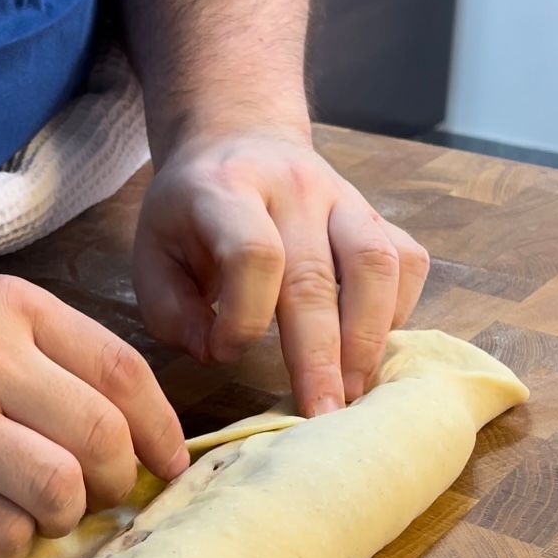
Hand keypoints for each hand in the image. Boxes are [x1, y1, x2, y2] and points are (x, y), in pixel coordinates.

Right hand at [0, 275, 188, 557]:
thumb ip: (55, 363)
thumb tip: (139, 440)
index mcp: (10, 311)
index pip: (121, 372)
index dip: (162, 430)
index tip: (170, 465)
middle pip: (101, 437)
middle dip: (118, 482)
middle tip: (99, 496)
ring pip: (59, 492)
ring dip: (66, 517)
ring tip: (41, 513)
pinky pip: (5, 536)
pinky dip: (16, 544)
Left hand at [133, 133, 430, 415]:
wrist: (238, 140)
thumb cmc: (188, 216)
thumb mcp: (151, 255)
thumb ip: (171, 311)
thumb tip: (217, 353)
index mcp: (226, 192)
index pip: (253, 254)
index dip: (243, 318)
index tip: (224, 354)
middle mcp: (293, 188)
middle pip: (316, 277)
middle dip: (320, 357)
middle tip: (321, 416)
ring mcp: (344, 197)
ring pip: (376, 265)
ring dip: (368, 339)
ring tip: (353, 392)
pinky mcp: (375, 214)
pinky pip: (406, 260)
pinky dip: (396, 311)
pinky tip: (371, 349)